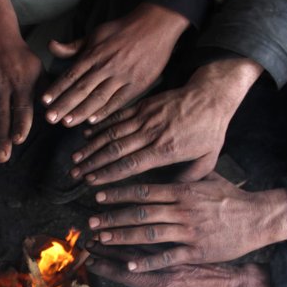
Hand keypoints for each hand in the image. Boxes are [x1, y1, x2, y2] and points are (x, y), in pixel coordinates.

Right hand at [0, 0, 43, 161]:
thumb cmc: (21, 56)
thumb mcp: (38, 68)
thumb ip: (46, 90)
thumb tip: (55, 112)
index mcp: (23, 82)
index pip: (22, 107)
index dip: (20, 124)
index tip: (18, 139)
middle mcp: (4, 86)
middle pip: (2, 116)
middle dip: (1, 138)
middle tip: (2, 157)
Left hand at [42, 3, 187, 126]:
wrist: (156, 25)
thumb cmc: (122, 31)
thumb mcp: (95, 34)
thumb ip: (73, 46)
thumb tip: (50, 46)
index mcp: (94, 54)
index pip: (71, 74)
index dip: (57, 88)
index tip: (44, 101)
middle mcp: (106, 66)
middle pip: (81, 89)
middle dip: (64, 104)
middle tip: (50, 118)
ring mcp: (122, 76)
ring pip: (98, 97)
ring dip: (81, 111)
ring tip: (67, 123)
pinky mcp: (137, 84)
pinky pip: (118, 101)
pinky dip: (105, 111)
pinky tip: (92, 121)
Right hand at [71, 58, 262, 184]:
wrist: (211, 94)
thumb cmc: (211, 129)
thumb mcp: (209, 158)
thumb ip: (189, 177)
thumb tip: (171, 191)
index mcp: (166, 149)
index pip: (131, 164)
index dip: (109, 174)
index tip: (92, 182)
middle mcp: (151, 133)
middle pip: (116, 150)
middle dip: (92, 163)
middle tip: (75, 174)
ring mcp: (145, 117)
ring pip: (112, 133)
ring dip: (91, 146)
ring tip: (75, 158)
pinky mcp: (143, 105)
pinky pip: (117, 116)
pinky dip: (100, 126)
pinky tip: (86, 135)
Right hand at [86, 244, 282, 286]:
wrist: (239, 285)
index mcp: (162, 284)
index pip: (127, 273)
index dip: (107, 267)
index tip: (90, 261)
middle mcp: (164, 265)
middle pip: (128, 254)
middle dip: (106, 246)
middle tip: (87, 240)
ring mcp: (172, 254)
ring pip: (140, 242)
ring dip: (119, 236)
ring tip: (101, 230)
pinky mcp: (180, 246)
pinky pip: (156, 237)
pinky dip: (140, 231)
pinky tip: (129, 226)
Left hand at [89, 176, 286, 267]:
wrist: (260, 218)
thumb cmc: (232, 198)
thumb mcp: (208, 178)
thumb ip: (185, 175)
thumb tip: (167, 165)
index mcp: (182, 191)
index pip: (143, 190)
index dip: (118, 193)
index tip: (98, 195)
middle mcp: (182, 210)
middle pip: (140, 213)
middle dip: (112, 217)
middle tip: (89, 221)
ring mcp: (189, 231)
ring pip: (149, 234)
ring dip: (122, 237)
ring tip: (101, 239)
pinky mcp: (197, 251)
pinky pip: (168, 257)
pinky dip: (148, 261)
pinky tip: (129, 265)